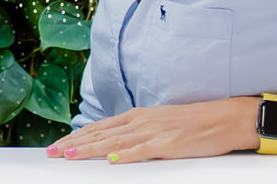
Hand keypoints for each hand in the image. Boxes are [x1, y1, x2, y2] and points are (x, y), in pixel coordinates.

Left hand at [46, 98, 259, 163]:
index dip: (76, 137)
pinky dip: (125, 155)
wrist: (224, 118)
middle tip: (52, 152)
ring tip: (69, 156)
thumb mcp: (159, 123)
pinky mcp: (169, 144)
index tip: (58, 145)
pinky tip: (111, 160)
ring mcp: (153, 132)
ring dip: (89, 150)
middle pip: (99, 134)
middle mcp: (140, 121)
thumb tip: (114, 143)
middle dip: (73, 144)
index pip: (99, 127)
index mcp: (137, 116)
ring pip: (114, 142)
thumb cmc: (193, 123)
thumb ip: (137, 132)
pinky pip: (143, 150)